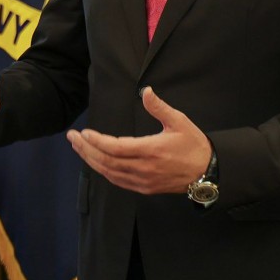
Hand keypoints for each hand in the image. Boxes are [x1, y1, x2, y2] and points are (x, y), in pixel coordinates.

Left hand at [66, 87, 210, 194]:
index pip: (115, 148)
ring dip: (91, 160)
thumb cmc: (193, 145)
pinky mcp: (144, 188)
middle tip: (72, 138)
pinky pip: (118, 181)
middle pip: (106, 161)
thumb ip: (159, 107)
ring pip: (109, 172)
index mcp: (151, 150)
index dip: (96, 141)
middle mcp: (144, 168)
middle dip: (86, 149)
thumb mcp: (179, 121)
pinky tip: (95, 162)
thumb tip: (146, 90)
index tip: (83, 132)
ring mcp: (143, 181)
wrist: (207, 172)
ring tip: (78, 148)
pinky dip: (103, 171)